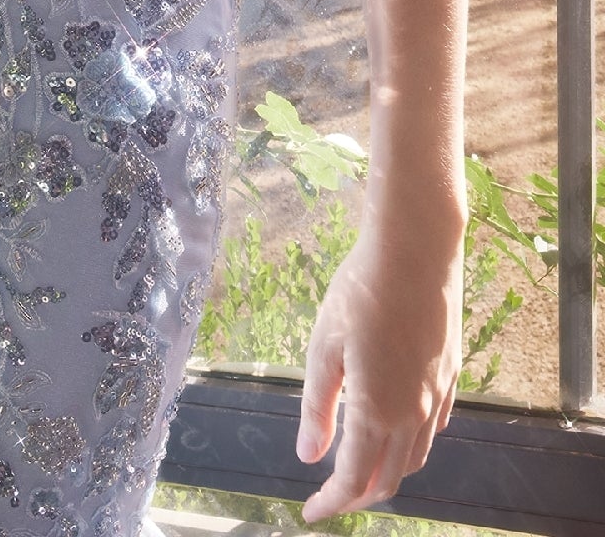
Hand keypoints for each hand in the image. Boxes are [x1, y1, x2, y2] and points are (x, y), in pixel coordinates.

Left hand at [296, 230, 462, 520]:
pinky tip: (400, 431)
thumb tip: (309, 455)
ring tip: (362, 467)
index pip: (354, 479)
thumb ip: (318, 407)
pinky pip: (435, 426)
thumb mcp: (324, 347)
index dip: (331, 502)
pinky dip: (414, 443)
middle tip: (332, 495)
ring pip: (415, 456)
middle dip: (359, 495)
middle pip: (389, 478)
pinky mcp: (452, 372)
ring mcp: (438, 394)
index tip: (311, 511)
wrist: (415, 250)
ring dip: (387, 473)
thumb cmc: (361, 291)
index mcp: (377, 411)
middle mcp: (414, 413)